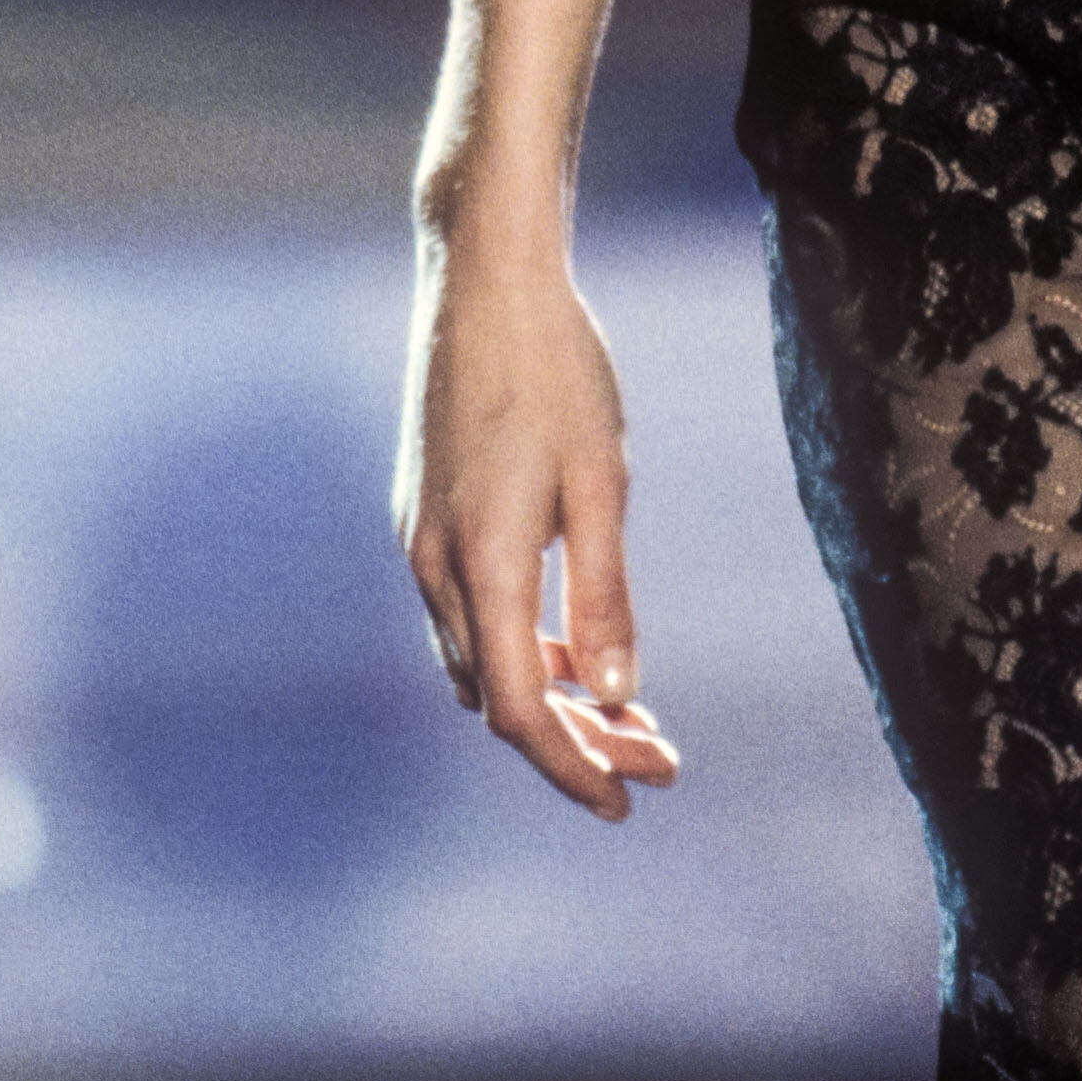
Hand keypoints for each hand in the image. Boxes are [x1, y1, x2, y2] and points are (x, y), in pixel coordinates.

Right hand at [395, 227, 681, 819]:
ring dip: (552, 697)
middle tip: (660, 761)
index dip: (572, 766)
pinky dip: (525, 647)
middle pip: (501, 697)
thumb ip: (606, 594)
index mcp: (483, 564)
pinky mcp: (426, 515)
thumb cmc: (556, 371)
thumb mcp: (599, 484)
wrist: (484, 280)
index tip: (630, 800)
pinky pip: (470, 616)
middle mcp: (436, 565)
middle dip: (579, 739)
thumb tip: (622, 695)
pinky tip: (579, 645)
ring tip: (630, 713)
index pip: (522, 710)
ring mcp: (421, 540)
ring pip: (482, 660)